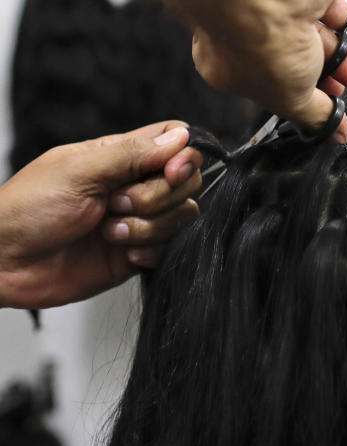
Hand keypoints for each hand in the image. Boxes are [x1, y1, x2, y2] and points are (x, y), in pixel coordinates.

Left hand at [0, 122, 202, 308]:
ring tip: (108, 232)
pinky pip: (170, 249)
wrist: (5, 263)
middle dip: (158, 197)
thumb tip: (182, 138)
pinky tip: (120, 253)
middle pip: (185, 183)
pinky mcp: (138, 253)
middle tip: (115, 204)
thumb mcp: (79, 170)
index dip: (185, 156)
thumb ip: (132, 153)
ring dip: (147, 227)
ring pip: (181, 217)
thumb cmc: (29, 209)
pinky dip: (149, 252)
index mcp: (119, 156)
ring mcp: (139, 220)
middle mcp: (134, 186)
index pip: (175, 142)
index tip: (171, 172)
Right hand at [189, 0, 346, 136]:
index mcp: (231, 65)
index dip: (299, 101)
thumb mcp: (288, 97)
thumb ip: (315, 117)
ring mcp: (277, 12)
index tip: (322, 112)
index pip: (270, 89)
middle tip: (338, 90)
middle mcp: (249, 35)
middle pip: (296, 63)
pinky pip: (328, 11)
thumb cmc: (256, 40)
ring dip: (339, 58)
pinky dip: (343, 24)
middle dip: (322, 81)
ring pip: (315, 38)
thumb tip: (334, 135)